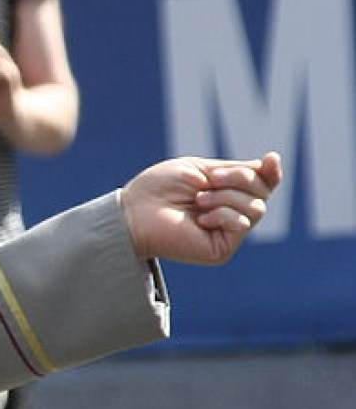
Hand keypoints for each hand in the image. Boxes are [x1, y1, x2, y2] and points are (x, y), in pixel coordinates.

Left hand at [121, 152, 282, 263]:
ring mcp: (227, 232)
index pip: (262, 183)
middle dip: (239, 179)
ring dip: (226, 197)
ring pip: (256, 208)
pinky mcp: (221, 248)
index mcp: (225, 192)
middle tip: (210, 180)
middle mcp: (230, 212)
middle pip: (262, 192)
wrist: (135, 212)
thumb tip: (272, 162)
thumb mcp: (200, 168)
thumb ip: (236, 168)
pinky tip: (201, 219)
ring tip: (198, 200)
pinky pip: (242, 224)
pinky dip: (223, 214)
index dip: (272, 172)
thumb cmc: (159, 188)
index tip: (270, 159)